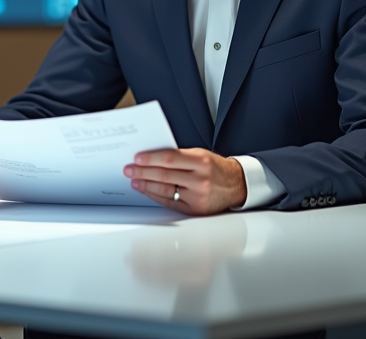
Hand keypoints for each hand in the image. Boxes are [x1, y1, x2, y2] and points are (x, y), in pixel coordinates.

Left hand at [123, 148, 245, 214]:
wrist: (236, 185)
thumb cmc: (215, 167)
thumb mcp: (200, 155)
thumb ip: (178, 156)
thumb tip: (151, 157)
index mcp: (201, 162)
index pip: (169, 158)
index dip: (150, 158)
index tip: (137, 158)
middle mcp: (200, 180)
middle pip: (164, 176)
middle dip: (142, 172)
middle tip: (128, 170)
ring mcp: (197, 197)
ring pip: (165, 190)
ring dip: (145, 185)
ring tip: (134, 180)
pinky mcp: (195, 210)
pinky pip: (170, 202)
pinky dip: (155, 196)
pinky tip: (146, 190)